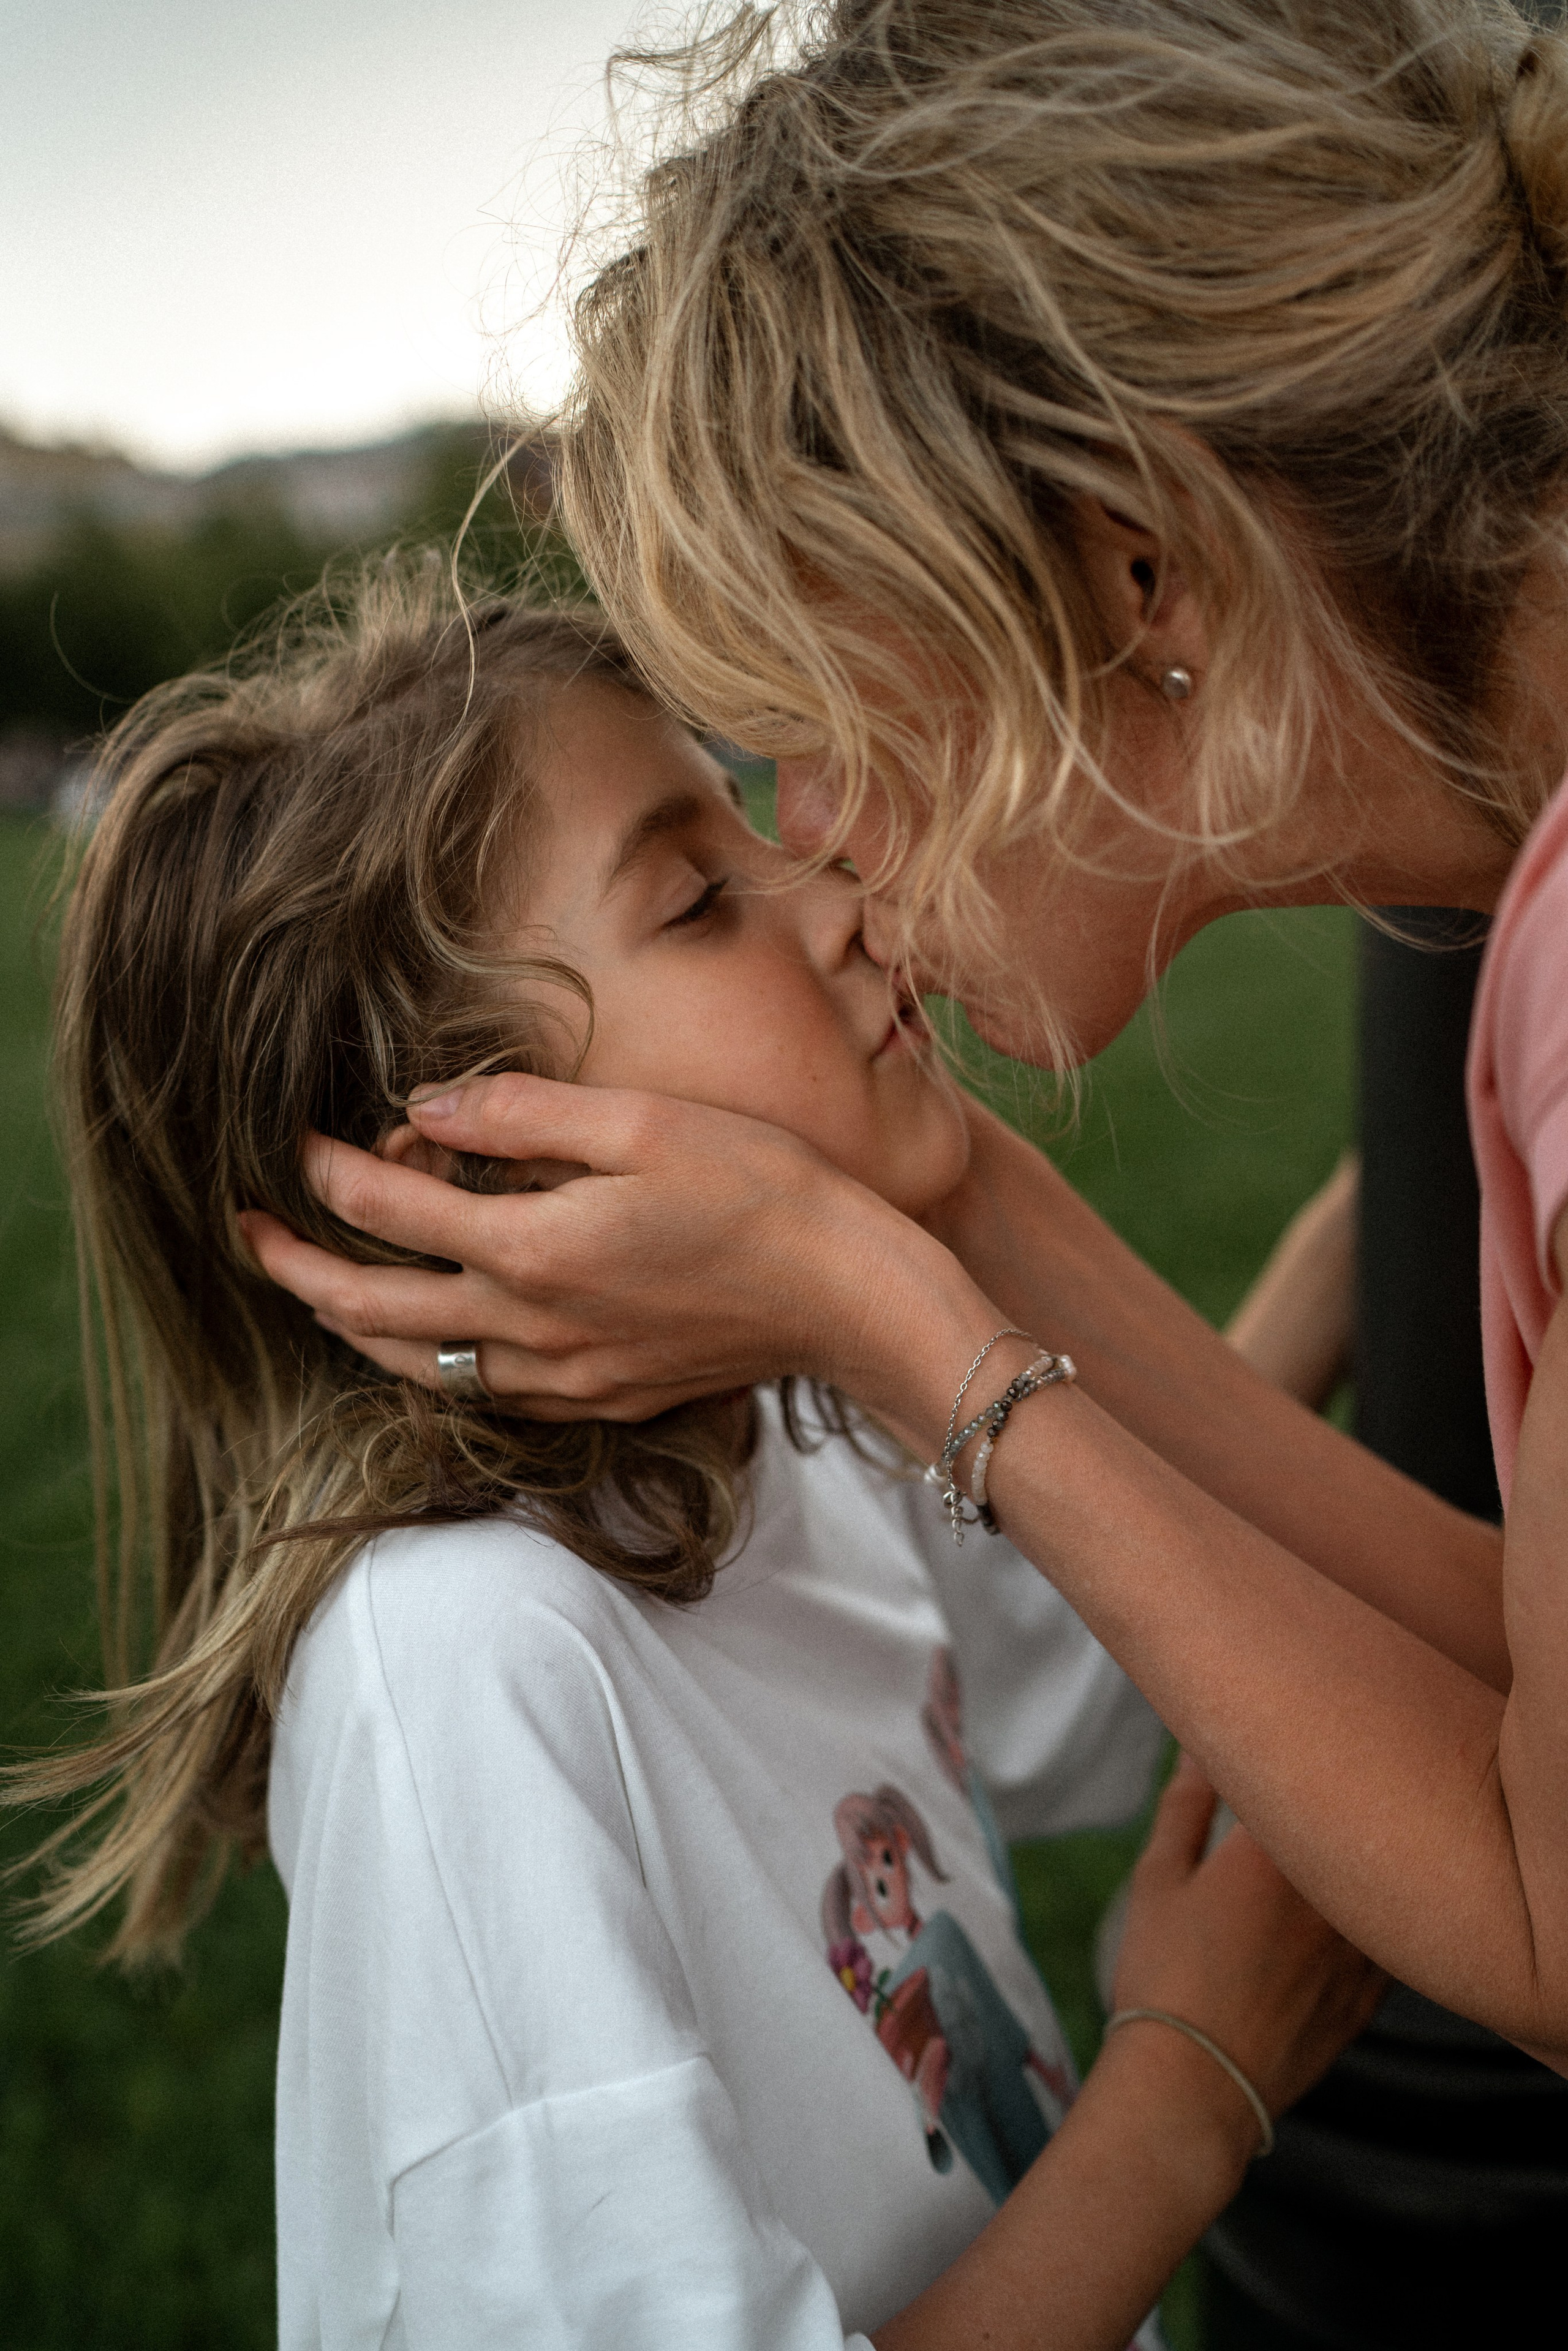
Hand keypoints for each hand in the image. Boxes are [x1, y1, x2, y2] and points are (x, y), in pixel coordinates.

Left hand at [239, 1072, 982, 1422]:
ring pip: (420, 1365)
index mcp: (533, 1247)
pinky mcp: (600, 1397)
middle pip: (375, 1308)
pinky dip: (431, 1366)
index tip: (295, 1146)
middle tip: (247, 1235)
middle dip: (297, 1269)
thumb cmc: (760, 1191)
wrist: (845, 1294)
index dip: (326, 1175)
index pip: (389, 1212)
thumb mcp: (642, 1121)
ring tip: (314, 1292)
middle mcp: (533, 1326)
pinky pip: (484, 1393)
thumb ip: (523, 1113)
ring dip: (352, 1328)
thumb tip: (424, 1108)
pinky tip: (428, 1342)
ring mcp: (564, 1374)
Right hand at [1110, 1755, 1385, 2146]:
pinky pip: (1388, 1938)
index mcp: (1274, 1852)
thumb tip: (1199, 1749)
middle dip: (1329, 1801)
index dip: (1288, 1753)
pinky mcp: (1371, 1994)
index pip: (1303, 1770)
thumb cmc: (1164, 1975)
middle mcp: (1331, 1894)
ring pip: (1380, 1880)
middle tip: (1302, 1793)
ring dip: (1358, 1861)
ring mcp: (1360, 1948)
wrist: (1194, 2086)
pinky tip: (1342, 1921)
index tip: (1270, 1749)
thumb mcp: (1159, 1876)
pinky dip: (1372, 1920)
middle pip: (1351, 1822)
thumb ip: (1187, 1803)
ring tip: (1326, 1859)